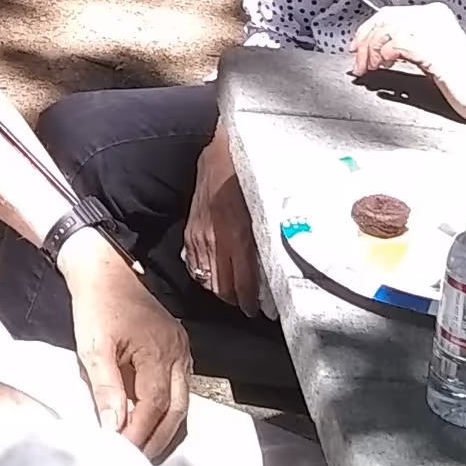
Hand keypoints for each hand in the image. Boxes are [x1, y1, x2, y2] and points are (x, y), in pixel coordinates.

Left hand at [59, 237, 190, 458]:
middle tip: (137, 460)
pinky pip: (177, 387)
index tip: (124, 452)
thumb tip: (115, 428)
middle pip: (177, 409)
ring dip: (163, 427)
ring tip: (141, 447)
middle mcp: (179, 352)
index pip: (156, 405)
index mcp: (160, 350)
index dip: (141, 432)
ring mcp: (181, 349)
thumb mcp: (93, 347)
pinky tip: (147, 421)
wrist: (104, 271)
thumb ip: (106, 389)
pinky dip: (164, 409)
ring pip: (181, 401)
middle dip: (158, 438)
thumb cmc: (96, 305)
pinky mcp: (175, 348)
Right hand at [182, 140, 261, 315]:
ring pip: (206, 279)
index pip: (242, 282)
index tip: (258, 311)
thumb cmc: (247, 177)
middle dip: (235, 300)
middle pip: (222, 287)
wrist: (220, 153)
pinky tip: (214, 275)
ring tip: (232, 292)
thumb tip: (276, 264)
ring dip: (219, 290)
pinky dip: (204, 275)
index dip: (250, 301)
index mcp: (237, 234)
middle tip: (248, 304)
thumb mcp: (263, 206)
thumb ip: (266, 236)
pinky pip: (193, 265)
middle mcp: (215, 240)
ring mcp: (199, 237)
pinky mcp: (189, 232)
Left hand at [351, 2, 465, 127]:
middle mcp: (433, 17)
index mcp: (435, 15)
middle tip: (358, 61)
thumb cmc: (464, 81)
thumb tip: (375, 50)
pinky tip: (382, 66)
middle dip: (366, 40)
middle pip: (385, 18)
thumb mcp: (430, 56)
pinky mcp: (432, 47)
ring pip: (387, 29)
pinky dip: (383, 55)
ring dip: (371, 50)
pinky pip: (395, 43)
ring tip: (368, 68)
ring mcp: (433, 30)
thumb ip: (407, 46)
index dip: (369, 29)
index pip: (391, 14)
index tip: (358, 46)